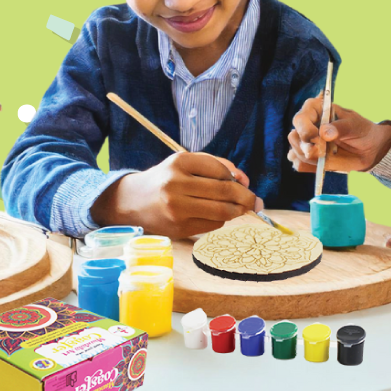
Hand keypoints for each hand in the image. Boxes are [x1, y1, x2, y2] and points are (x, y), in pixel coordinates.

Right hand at [91, 151, 262, 238]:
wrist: (133, 202)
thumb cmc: (166, 178)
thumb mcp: (187, 163)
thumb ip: (217, 166)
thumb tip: (244, 180)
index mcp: (179, 163)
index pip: (220, 170)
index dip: (237, 178)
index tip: (244, 183)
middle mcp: (176, 184)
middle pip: (224, 191)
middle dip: (246, 197)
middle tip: (257, 201)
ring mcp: (176, 209)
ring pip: (221, 211)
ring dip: (238, 210)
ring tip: (244, 209)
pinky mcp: (178, 228)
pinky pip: (211, 224)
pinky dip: (221, 220)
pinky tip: (219, 215)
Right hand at [287, 95, 390, 172]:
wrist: (368, 149)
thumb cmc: (360, 130)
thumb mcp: (354, 125)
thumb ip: (340, 128)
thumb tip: (324, 133)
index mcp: (315, 110)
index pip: (300, 118)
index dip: (305, 129)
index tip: (316, 137)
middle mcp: (307, 125)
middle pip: (294, 137)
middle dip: (306, 147)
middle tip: (323, 151)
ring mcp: (306, 142)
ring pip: (295, 152)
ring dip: (311, 158)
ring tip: (329, 154)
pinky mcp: (308, 158)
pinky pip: (300, 165)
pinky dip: (311, 166)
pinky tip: (324, 161)